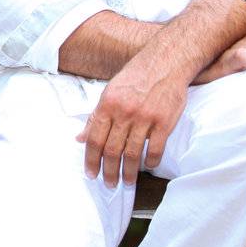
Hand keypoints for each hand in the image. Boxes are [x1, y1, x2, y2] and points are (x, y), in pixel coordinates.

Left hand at [77, 59, 186, 187]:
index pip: (94, 139)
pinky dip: (151, 161)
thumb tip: (80, 137)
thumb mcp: (109, 92)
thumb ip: (95, 116)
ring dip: (128, 172)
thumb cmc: (136, 77)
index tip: (91, 174)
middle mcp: (124, 113)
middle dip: (108, 171)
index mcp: (107, 105)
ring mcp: (145, 118)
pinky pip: (155, 148)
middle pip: (111, 150)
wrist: (165, 62)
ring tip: (126, 182)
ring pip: (132, 153)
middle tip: (108, 184)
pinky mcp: (164, 121)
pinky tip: (148, 167)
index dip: (91, 159)